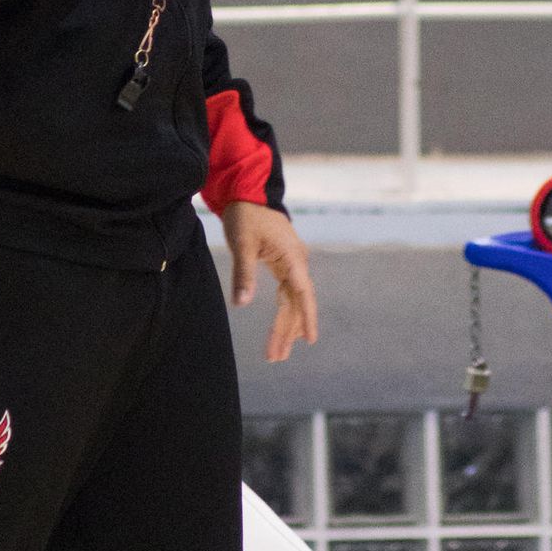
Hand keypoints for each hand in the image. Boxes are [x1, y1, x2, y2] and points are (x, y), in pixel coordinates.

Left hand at [222, 201, 318, 362]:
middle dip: (287, 331)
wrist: (248, 192)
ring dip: (285, 325)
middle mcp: (297, 262)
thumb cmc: (245, 215)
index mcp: (292, 258)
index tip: (310, 340)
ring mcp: (292, 263)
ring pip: (292, 301)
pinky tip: (283, 328)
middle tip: (275, 358)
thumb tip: (241, 304)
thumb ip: (243, 274)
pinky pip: (288, 293)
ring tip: (278, 352)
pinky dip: (284, 311)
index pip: (302, 294)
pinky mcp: (283, 263)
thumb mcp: (242, 244)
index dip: (307, 318)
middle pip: (296, 303)